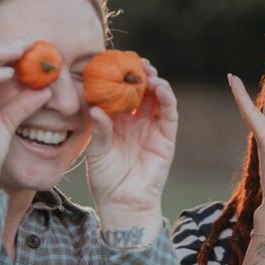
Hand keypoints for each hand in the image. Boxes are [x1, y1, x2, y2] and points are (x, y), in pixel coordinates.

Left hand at [86, 59, 176, 222]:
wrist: (123, 204)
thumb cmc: (105, 180)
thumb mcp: (96, 153)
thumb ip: (99, 130)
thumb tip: (94, 108)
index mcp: (116, 122)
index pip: (119, 94)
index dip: (119, 78)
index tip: (113, 61)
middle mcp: (135, 122)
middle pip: (141, 92)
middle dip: (139, 75)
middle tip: (134, 61)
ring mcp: (152, 129)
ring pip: (157, 99)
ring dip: (155, 82)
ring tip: (149, 72)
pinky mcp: (166, 138)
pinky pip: (169, 114)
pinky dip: (167, 99)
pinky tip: (161, 88)